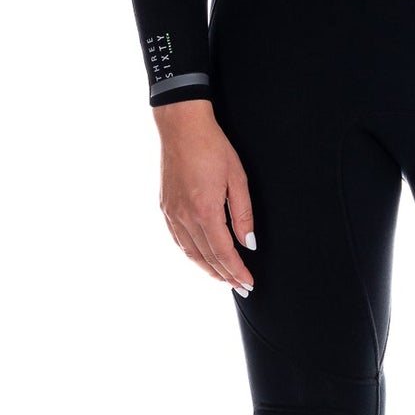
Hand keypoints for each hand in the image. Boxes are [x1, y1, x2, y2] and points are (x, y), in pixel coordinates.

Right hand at [154, 99, 256, 294]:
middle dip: (225, 275)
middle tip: (241, 287)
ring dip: (208, 269)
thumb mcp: (238, 178)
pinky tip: (202, 259)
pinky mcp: (166, 208)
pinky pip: (179, 240)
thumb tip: (249, 243)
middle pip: (207, 257)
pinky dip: (192, 255)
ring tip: (224, 278)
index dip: (236, 271)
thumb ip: (243, 214)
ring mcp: (172, 213)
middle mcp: (185, 216)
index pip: (223, 252)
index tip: (248, 283)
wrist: (182, 127)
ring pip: (190, 253)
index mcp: (205, 210)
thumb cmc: (213, 147)